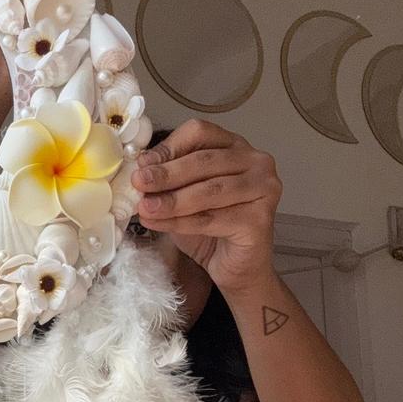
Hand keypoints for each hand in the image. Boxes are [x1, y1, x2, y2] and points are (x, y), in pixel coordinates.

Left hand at [130, 119, 282, 294]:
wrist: (236, 267)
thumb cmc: (212, 229)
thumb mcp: (183, 196)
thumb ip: (168, 181)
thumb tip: (138, 171)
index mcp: (235, 147)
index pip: (200, 133)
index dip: (169, 147)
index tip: (142, 164)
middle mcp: (256, 162)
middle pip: (204, 160)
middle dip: (166, 173)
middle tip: (139, 183)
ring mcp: (264, 189)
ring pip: (209, 190)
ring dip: (171, 199)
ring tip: (144, 207)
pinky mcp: (260, 219)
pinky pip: (212, 218)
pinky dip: (181, 222)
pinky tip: (158, 223)